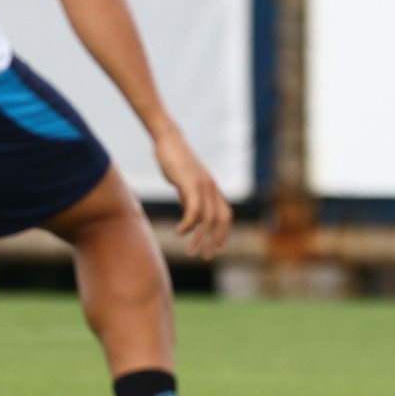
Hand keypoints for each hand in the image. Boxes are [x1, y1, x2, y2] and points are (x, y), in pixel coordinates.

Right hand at [154, 129, 232, 259]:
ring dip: (200, 238)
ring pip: (208, 219)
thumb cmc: (174, 160)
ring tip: (190, 251)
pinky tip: (179, 232)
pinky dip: (188, 225)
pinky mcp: (191, 183)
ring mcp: (203, 185)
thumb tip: (190, 216)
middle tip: (205, 256)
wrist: (168, 139)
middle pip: (222, 220)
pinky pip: (193, 210)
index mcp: (212, 188)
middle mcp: (212, 188)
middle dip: (215, 240)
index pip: (226, 215)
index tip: (217, 248)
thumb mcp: (184, 183)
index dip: (224, 233)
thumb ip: (189, 198)